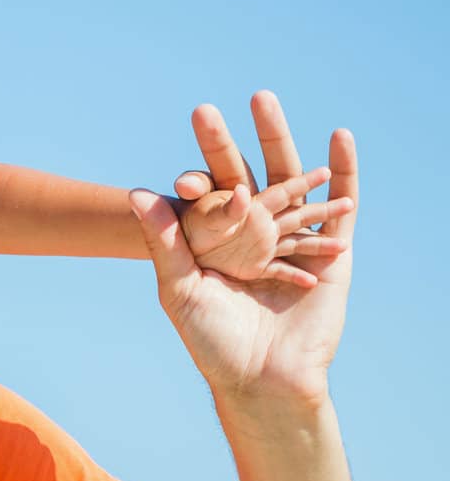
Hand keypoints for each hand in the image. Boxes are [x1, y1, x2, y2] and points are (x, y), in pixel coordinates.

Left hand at [132, 92, 356, 408]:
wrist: (262, 380)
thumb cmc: (213, 342)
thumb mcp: (181, 289)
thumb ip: (164, 241)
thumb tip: (136, 193)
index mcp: (218, 244)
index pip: (206, 198)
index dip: (194, 177)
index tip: (178, 163)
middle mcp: (254, 237)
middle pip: (244, 177)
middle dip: (228, 143)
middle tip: (206, 108)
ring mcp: (292, 242)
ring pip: (288, 180)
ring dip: (279, 140)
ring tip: (263, 100)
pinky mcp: (331, 254)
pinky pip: (341, 205)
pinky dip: (344, 171)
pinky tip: (339, 136)